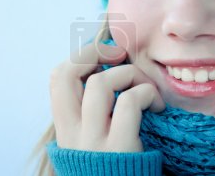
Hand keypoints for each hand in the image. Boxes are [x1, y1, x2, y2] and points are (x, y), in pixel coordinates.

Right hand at [49, 42, 164, 151]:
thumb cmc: (113, 170)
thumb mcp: (90, 143)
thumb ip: (91, 115)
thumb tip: (107, 73)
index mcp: (65, 128)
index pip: (56, 78)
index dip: (79, 57)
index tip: (104, 56)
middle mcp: (73, 133)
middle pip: (67, 72)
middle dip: (95, 51)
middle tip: (119, 52)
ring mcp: (94, 141)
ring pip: (101, 82)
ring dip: (129, 74)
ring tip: (144, 87)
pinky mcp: (120, 148)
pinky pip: (130, 102)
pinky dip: (147, 94)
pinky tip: (157, 107)